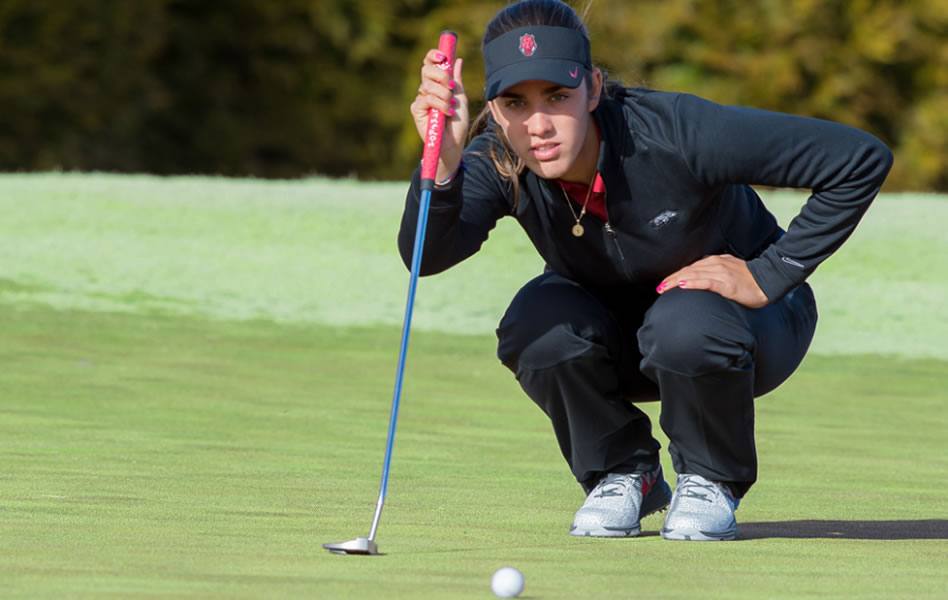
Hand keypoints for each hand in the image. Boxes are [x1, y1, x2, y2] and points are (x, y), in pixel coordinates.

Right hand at [410, 50, 468, 180]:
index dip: (433, 55)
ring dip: (444, 95)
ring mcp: (421, 100)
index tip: (443, 56)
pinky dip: (440, 105)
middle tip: (452, 86)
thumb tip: (458, 60)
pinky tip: (447, 113)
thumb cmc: (457, 123)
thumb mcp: (461, 98)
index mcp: (436, 83)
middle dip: (441, 75)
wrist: (454, 143)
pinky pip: (427, 100)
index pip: (430, 63)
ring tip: (451, 107)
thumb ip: (457, 80)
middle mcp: (427, 90)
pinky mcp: (416, 111)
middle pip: (426, 70)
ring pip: (428, 86)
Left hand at [657, 254, 768, 307]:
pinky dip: (693, 283)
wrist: (768, 281)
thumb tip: (699, 281)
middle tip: (659, 287)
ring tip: (664, 288)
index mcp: (715, 261)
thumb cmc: (749, 280)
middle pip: (688, 270)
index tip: (664, 283)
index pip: (690, 268)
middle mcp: (716, 264)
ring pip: (693, 274)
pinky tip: (682, 285)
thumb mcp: (728, 272)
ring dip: (676, 281)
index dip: (676, 275)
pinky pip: (706, 282)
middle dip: (671, 279)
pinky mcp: (726, 283)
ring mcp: (721, 273)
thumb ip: (714, 274)